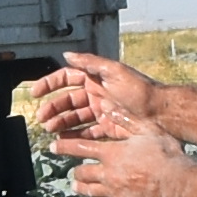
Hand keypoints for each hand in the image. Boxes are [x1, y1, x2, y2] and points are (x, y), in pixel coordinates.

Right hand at [22, 53, 146, 146]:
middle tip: (42, 120)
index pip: (66, 78)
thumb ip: (90, 62)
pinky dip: (75, 137)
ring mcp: (101, 111)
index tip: (35, 93)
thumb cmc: (140, 91)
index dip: (49, 84)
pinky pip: (87, 132)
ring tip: (50, 132)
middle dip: (53, 109)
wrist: (161, 113)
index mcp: (95, 78)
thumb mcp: (115, 71)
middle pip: (68, 101)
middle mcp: (96, 93)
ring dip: (61, 124)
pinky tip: (65, 142)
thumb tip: (67, 54)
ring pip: (75, 118)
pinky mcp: (108, 128)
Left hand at [54, 118, 192, 196]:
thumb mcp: (147, 129)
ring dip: (82, 189)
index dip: (63, 147)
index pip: (79, 149)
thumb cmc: (165, 152)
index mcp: (111, 153)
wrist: (178, 182)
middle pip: (81, 174)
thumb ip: (125, 118)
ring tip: (79, 187)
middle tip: (74, 172)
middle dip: (75, 172)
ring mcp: (114, 192)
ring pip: (89, 192)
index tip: (51, 147)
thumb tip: (105, 105)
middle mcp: (107, 174)